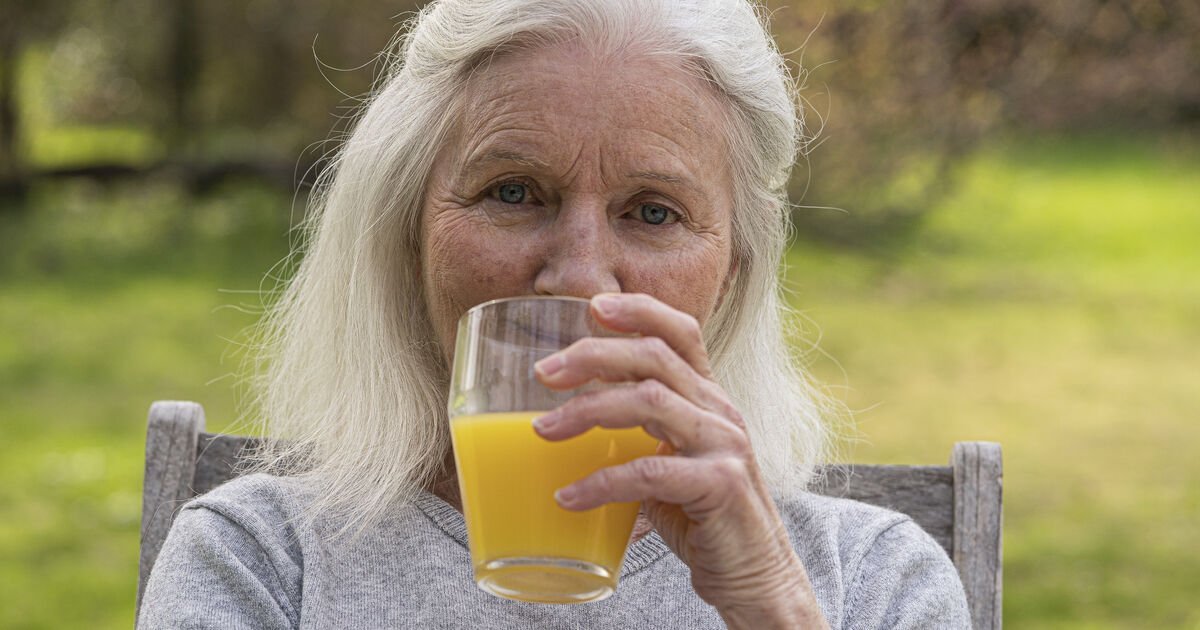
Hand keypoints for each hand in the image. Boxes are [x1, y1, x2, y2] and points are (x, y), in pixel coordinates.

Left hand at [532, 293, 828, 628]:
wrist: (754, 574)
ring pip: (649, 401)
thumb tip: (562, 421)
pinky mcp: (720, 485)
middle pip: (654, 357)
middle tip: (543, 373)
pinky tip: (569, 497)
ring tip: (543, 430)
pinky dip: (601, 482)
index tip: (592, 306)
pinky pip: (649, 472)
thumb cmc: (702, 517)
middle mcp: (720, 411)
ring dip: (587, 410)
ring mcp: (725, 445)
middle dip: (593, 355)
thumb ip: (634, 435)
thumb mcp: (669, 462)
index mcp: (708, 398)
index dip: (639, 310)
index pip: (681, 332)